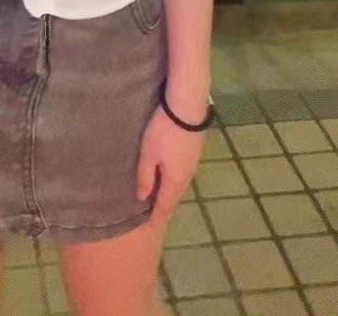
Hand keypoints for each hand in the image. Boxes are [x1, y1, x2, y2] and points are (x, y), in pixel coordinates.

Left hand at [137, 104, 205, 231]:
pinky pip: (183, 172)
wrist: (187, 106)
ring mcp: (193, 162)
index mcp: (174, 180)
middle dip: (165, 207)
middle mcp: (187, 175)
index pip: (165, 205)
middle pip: (174, 196)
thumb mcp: (148, 154)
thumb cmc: (163, 131)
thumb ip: (145, 176)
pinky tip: (170, 175)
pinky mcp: (195, 149)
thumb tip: (143, 198)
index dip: (157, 218)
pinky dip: (175, 179)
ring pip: (180, 184)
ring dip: (170, 192)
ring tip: (160, 197)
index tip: (150, 230)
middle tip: (154, 216)